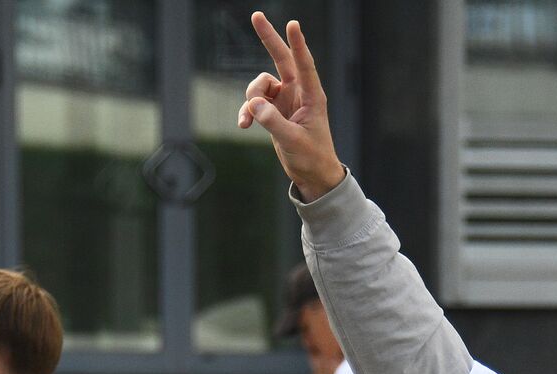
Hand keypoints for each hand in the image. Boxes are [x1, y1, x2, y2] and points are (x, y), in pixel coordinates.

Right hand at [238, 12, 345, 200]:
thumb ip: (273, 122)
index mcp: (312, 96)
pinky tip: (243, 125)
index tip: (292, 25)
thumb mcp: (293, 141)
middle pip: (281, 59)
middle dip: (268, 38)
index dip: (298, 45)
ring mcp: (285, 100)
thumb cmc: (311, 158)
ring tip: (246, 121)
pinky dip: (247, 111)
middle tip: (256, 16)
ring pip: (260, 85)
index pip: (304, 65)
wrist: (311, 175)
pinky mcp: (273, 111)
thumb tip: (253, 105)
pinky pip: (254, 102)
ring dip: (249, 99)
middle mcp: (298, 93)